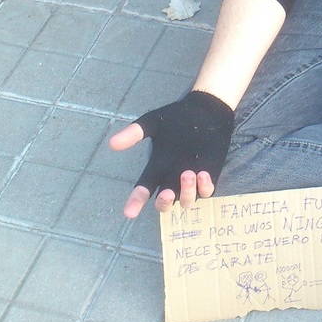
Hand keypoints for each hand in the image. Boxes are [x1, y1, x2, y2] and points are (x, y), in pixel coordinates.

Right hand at [109, 90, 234, 218]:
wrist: (205, 109)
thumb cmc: (177, 117)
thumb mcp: (153, 122)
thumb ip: (134, 133)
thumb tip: (111, 144)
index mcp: (156, 167)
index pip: (143, 189)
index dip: (136, 202)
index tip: (129, 213)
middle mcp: (172, 178)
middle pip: (164, 203)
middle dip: (164, 203)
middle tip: (165, 194)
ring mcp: (191, 179)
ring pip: (186, 201)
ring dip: (186, 192)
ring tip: (188, 174)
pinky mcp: (209, 175)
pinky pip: (206, 191)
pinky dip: (204, 187)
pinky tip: (202, 174)